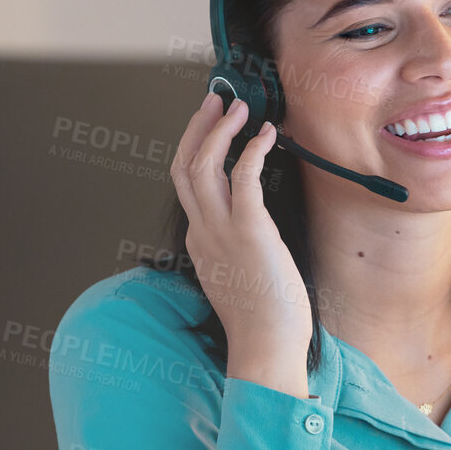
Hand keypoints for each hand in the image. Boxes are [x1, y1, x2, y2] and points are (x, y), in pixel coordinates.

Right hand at [170, 93, 310, 396]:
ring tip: (237, 108)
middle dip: (197, 129)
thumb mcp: (242, 278)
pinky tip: (266, 135)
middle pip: (183, 167)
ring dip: (219, 131)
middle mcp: (202, 232)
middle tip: (214, 102)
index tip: (214, 128)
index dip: (198, 150)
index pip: (187, 187)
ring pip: (202, 166)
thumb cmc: (264, 321)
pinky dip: (251, 149)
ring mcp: (221, 231)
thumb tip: (258, 233)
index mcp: (200, 243)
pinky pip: (242, 177)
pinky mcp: (248, 231)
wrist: (266, 347)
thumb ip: (240, 250)